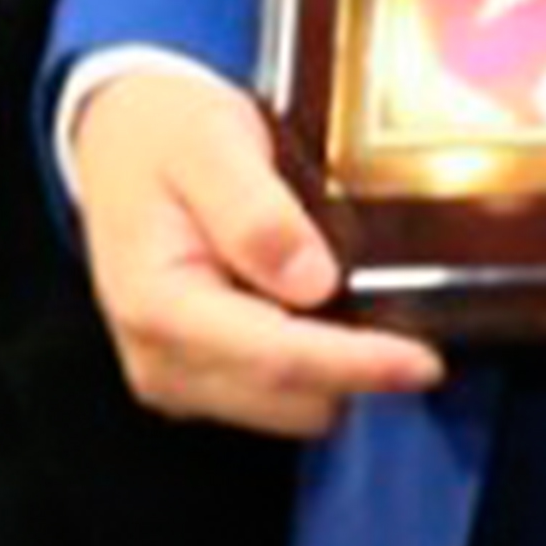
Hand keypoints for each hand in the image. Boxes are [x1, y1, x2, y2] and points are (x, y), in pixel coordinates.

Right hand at [73, 67, 447, 435]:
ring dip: (333, 363)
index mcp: (157, 304)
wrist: (121, 142)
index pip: (274, 357)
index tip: (424, 364)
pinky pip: (279, 397)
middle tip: (385, 285)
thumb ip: (255, 212)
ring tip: (336, 281)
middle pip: (290, 398)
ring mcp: (176, 379)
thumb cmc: (167, 136)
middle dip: (349, 362)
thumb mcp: (212, 143)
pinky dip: (313, 363)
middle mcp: (160, 360)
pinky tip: (315, 304)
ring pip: (291, 409)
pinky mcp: (197, 382)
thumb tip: (314, 283)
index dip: (355, 365)